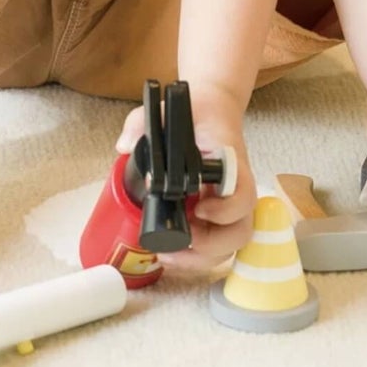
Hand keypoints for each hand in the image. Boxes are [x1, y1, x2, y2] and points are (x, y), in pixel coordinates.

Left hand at [113, 91, 256, 275]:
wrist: (215, 108)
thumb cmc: (196, 110)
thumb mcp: (167, 108)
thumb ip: (141, 123)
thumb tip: (124, 146)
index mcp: (229, 162)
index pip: (243, 194)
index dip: (226, 210)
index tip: (199, 208)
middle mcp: (236, 188)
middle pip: (241, 230)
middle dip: (211, 246)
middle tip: (181, 243)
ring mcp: (231, 203)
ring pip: (232, 243)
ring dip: (203, 257)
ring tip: (170, 256)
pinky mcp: (220, 213)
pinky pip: (220, 242)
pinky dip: (200, 255)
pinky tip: (175, 253)